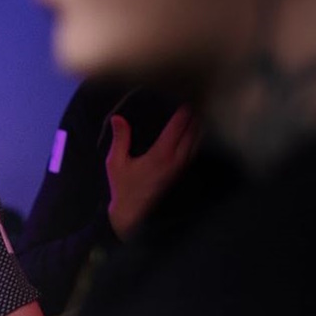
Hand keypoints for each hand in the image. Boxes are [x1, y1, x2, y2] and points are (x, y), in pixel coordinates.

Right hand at [105, 107, 199, 239]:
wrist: (134, 214)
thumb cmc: (123, 187)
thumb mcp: (115, 163)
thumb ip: (120, 139)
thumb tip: (118, 118)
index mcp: (160, 155)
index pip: (176, 129)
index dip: (183, 114)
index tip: (187, 101)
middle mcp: (175, 161)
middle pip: (192, 134)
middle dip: (195, 118)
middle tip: (197, 102)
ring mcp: (181, 168)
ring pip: (196, 143)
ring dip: (198, 128)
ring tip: (199, 113)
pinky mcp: (181, 174)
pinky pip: (193, 152)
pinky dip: (196, 140)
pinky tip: (196, 133)